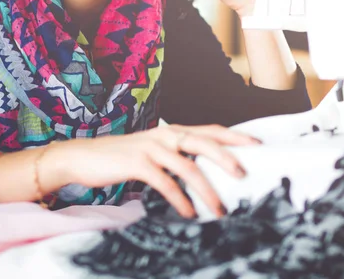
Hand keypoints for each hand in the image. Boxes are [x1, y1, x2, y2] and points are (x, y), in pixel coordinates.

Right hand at [52, 124, 259, 217]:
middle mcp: (167, 134)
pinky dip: (180, 200)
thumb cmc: (124, 156)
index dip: (235, 136)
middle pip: (206, 143)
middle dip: (228, 159)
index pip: (212, 130)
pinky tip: (188, 213)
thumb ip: (178, 154)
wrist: (86, 156)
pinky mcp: (138, 163)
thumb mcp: (155, 149)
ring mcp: (152, 147)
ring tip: (219, 209)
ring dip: (206, 191)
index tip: (258, 143)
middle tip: (245, 175)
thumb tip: (206, 170)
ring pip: (188, 168)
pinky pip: (165, 183)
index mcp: (174, 131)